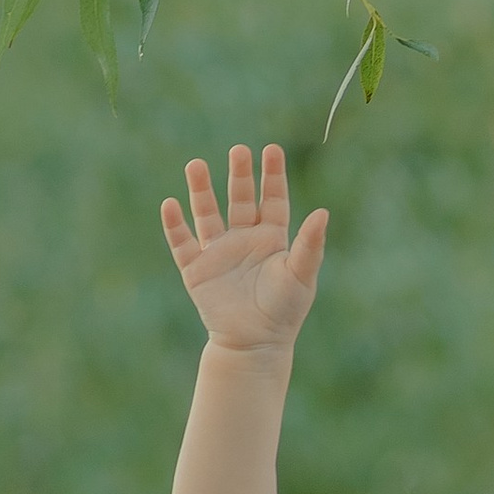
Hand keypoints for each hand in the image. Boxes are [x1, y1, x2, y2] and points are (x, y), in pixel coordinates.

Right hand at [162, 145, 326, 354]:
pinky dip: (175, 225)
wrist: (254, 344)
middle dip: (239, 174)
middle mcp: (244, 239)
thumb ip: (310, 244)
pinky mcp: (197, 270)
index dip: (272, 175)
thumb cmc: (284, 311)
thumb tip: (323, 212)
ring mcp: (219, 252)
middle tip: (238, 150)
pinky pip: (183, 243)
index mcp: (272, 238)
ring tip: (196, 164)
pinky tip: (170, 204)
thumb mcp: (300, 274)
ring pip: (207, 213)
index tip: (272, 150)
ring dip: (201, 190)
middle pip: (240, 198)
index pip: (272, 199)